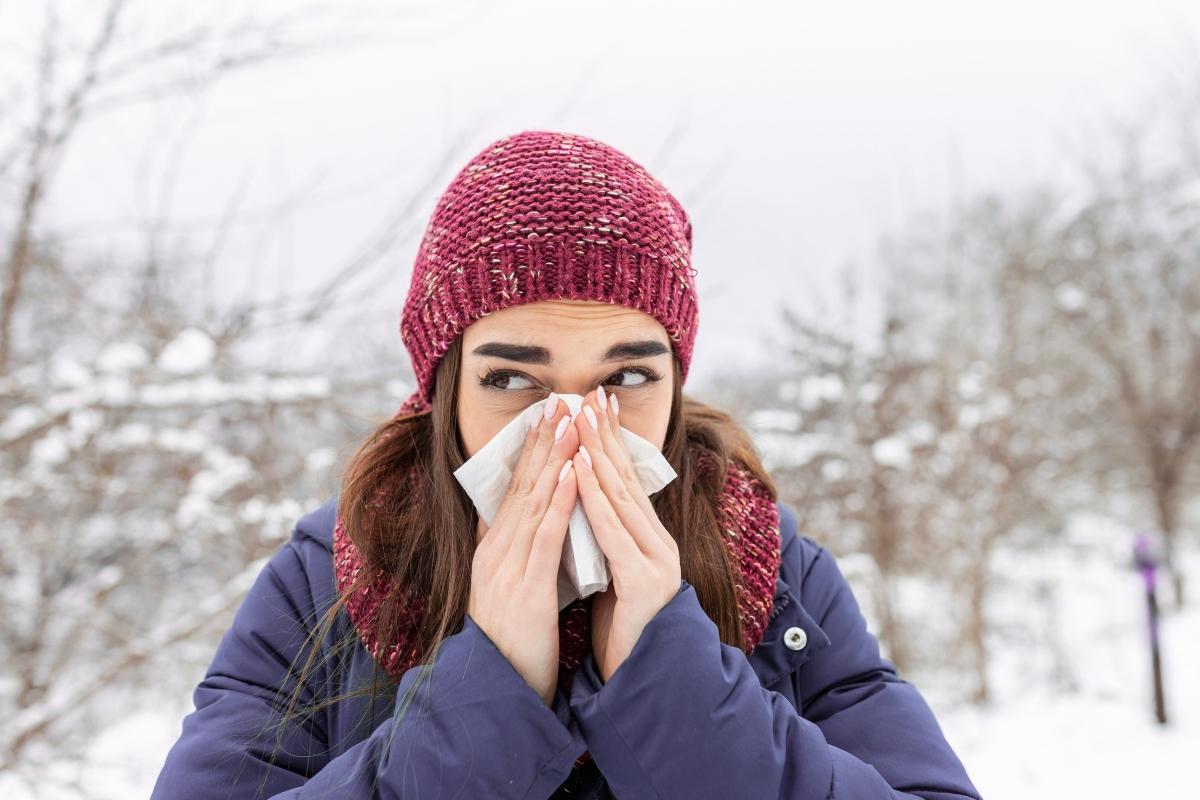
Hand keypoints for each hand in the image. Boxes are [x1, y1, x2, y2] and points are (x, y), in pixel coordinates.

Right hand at [468, 397, 579, 705]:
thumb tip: (522, 522)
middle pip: (521, 485)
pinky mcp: (524, 587)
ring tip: (571, 421)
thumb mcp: (509, 590)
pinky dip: (560, 500)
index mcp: (493, 550)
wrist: (498, 691)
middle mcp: (495, 551)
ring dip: (554, 458)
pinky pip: (545, 535)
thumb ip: (514, 554)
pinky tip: (574, 472)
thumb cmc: (512, 644)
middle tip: (562, 401)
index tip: (549, 415)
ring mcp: (506, 567)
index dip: (532, 451)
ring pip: (533, 501)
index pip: (514, 490)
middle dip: (544, 442)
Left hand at [570, 387, 681, 683]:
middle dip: (606, 434)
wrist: (646, 682)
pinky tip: (579, 469)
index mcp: (646, 541)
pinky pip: (613, 530)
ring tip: (581, 417)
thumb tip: (583, 512)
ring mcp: (654, 559)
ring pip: (621, 496)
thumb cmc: (624, 633)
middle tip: (591, 393)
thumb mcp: (612, 577)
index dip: (609, 443)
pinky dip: (593, 496)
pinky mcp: (643, 579)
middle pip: (627, 479)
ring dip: (598, 452)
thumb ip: (605, 544)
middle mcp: (656, 542)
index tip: (594, 407)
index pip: (626, 483)